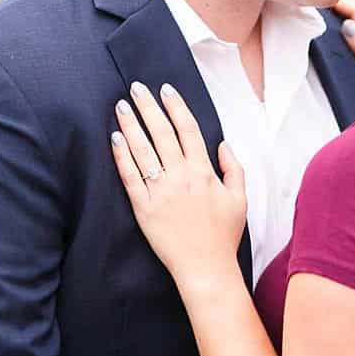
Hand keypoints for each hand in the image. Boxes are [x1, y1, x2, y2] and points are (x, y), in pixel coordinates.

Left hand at [110, 82, 244, 288]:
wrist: (206, 267)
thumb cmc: (224, 235)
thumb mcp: (240, 199)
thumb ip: (233, 169)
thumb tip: (223, 145)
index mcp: (205, 172)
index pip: (189, 129)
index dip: (176, 106)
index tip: (166, 90)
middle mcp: (182, 177)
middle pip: (162, 133)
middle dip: (148, 107)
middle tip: (136, 88)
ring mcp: (161, 191)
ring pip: (143, 150)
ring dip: (131, 125)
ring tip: (121, 106)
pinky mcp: (144, 207)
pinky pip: (130, 176)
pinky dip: (121, 156)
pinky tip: (115, 139)